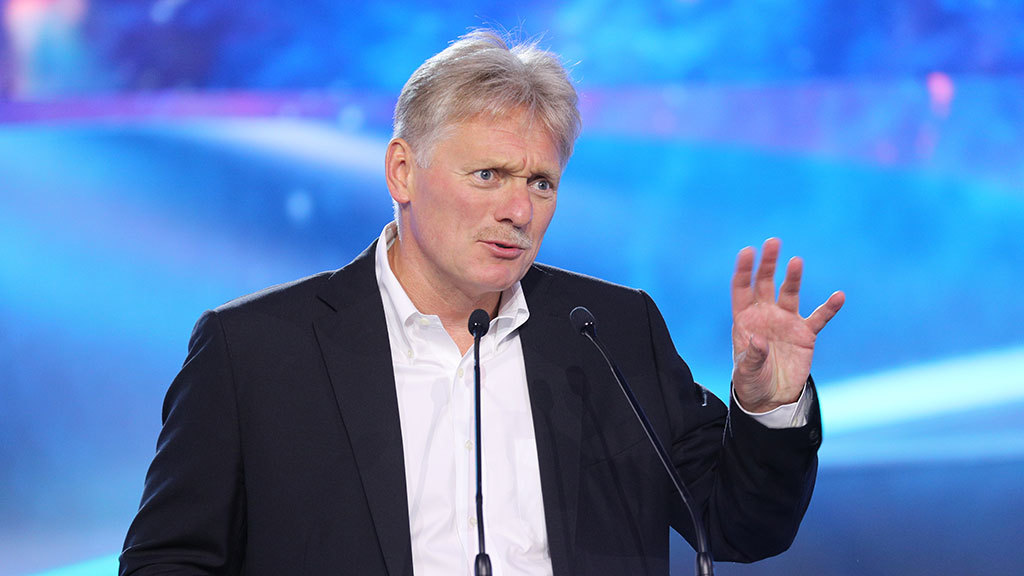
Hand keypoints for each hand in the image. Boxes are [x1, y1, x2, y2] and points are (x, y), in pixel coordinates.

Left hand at [730, 238, 844, 412]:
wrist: (772, 397)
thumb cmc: (751, 382)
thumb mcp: (746, 372)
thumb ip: (752, 356)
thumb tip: (758, 340)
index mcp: (744, 319)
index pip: (742, 288)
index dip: (744, 270)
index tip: (747, 251)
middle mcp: (765, 314)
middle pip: (765, 283)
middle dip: (768, 263)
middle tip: (773, 242)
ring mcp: (786, 321)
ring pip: (790, 294)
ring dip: (793, 278)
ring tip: (796, 261)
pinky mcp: (805, 334)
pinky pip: (819, 318)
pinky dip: (829, 308)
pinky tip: (839, 296)